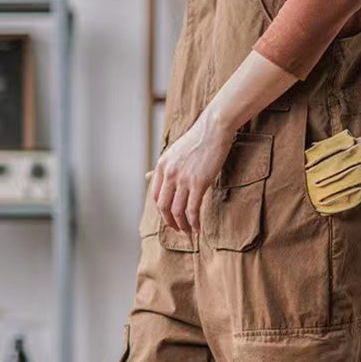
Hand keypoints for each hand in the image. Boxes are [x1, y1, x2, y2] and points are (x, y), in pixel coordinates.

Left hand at [153, 108, 234, 232]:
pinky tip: (197, 227)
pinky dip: (194, 222)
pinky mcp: (198, 183)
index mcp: (161, 166)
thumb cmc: (196, 141)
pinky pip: (192, 209)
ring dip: (182, 225)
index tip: (169, 218)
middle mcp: (169, 174)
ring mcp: (183, 179)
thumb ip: (162, 168)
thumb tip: (147, 176)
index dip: (161, 211)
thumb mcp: (172, 153)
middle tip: (178, 229)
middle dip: (170, 222)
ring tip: (188, 231)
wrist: (213, 130)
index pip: (155, 196)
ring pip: (177, 211)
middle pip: (163, 206)